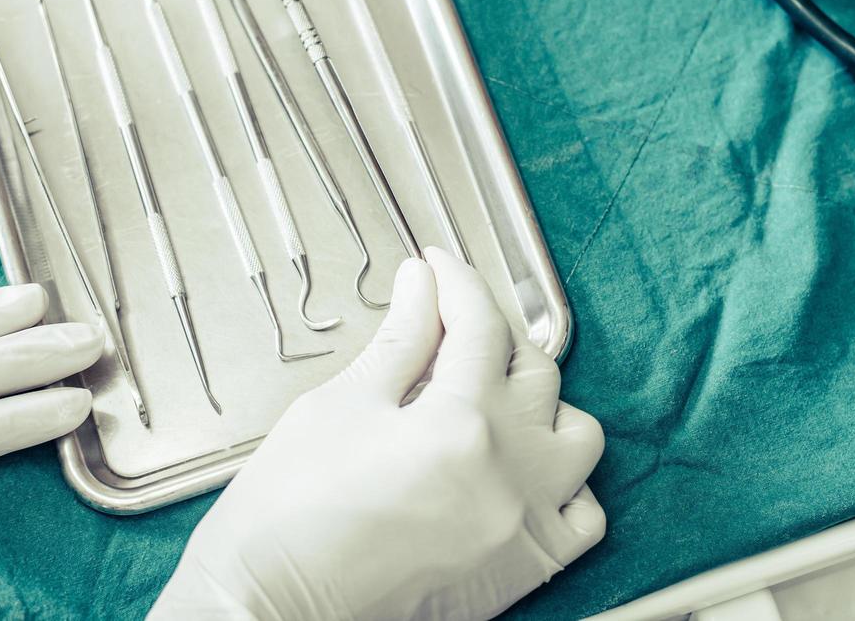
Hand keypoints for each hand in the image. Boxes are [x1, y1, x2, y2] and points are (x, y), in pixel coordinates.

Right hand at [152, 248, 605, 620]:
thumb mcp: (338, 407)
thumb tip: (422, 285)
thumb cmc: (285, 520)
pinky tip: (519, 468)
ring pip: (578, 437)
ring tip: (492, 400)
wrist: (269, 613)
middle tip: (448, 325)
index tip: (436, 267)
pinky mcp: (523, 570)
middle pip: (534, 370)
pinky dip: (565, 483)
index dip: (456, 282)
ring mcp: (523, 525)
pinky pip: (584, 516)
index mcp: (458, 424)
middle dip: (493, 334)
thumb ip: (399, 342)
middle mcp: (508, 474)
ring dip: (544, 407)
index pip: (478, 325)